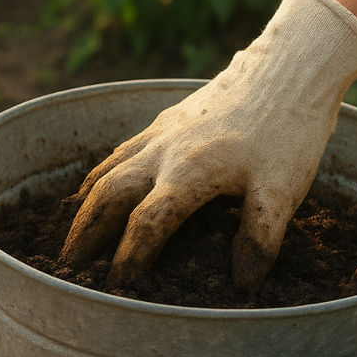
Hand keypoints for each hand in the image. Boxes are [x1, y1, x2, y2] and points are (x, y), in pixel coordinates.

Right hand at [59, 0, 356, 292]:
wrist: (288, 69)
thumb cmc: (288, 131)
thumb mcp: (282, 190)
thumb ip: (259, 238)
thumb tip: (243, 287)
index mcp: (188, 174)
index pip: (145, 224)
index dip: (129, 258)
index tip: (118, 287)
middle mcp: (163, 154)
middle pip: (109, 198)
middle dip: (86, 234)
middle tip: (69, 267)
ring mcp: (159, 134)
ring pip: (106, 172)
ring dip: (84, 208)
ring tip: (71, 238)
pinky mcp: (164, 120)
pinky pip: (118, 153)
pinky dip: (98, 176)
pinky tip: (92, 188)